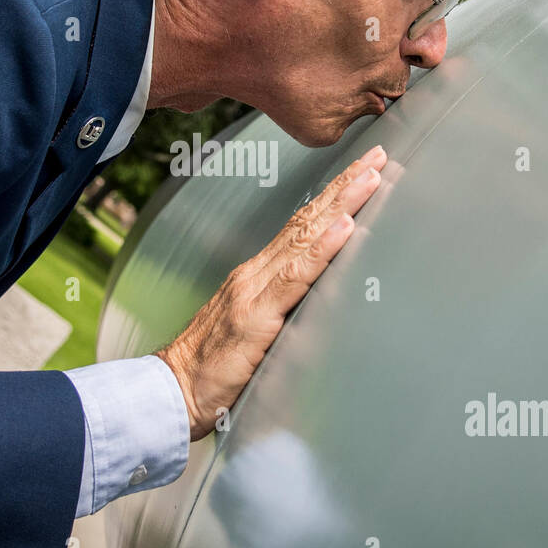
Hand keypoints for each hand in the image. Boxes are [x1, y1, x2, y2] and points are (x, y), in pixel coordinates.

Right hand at [156, 144, 387, 439]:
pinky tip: (345, 226)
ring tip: (371, 177)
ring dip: (342, 204)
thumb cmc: (211, 371)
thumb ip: (281, 314)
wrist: (169, 393)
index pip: (301, 227)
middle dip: (344, 186)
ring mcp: (254, 292)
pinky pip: (295, 277)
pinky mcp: (256, 318)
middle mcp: (255, 275)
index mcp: (257, 277)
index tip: (363, 171)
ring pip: (305, 238)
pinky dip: (322, 248)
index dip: (333, 198)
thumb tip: (321, 306)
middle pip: (306, 221)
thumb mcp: (254, 334)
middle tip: (378, 155)